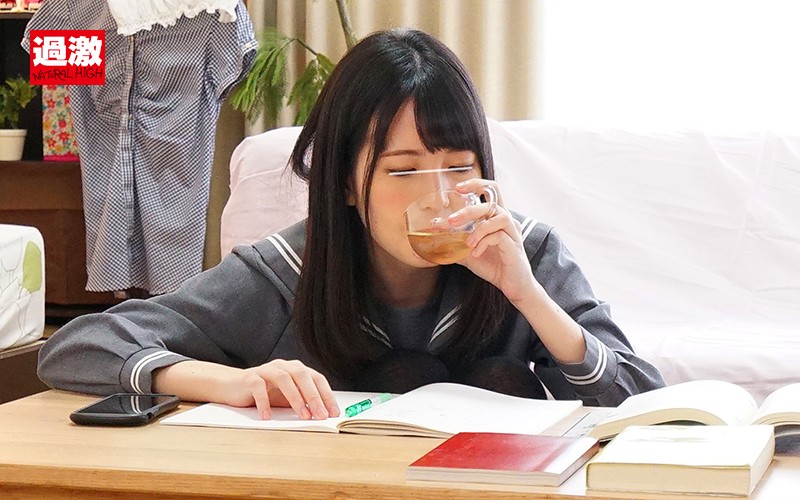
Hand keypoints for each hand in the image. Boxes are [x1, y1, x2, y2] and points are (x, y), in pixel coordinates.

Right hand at [221, 359, 339, 420]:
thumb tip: (323, 415)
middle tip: (321, 415)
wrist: (234, 386)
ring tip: (303, 417)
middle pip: (302, 376)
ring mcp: (267, 370)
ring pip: (284, 379)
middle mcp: (284, 366)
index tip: (334, 412)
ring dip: (296, 398)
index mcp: (296, 369)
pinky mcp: (250, 378)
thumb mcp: (288, 398)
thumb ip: (303, 402)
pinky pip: (259, 387)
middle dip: (314, 396)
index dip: (327, 395)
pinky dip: (264, 402)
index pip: (317, 378)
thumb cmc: (265, 393)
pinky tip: (268, 416)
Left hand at [450, 179, 538, 304]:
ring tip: (467, 242)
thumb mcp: (469, 253)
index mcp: (497, 218)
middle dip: (468, 210)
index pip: (492, 190)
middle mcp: (508, 221)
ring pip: (498, 216)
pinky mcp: (514, 246)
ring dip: (478, 228)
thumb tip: (434, 238)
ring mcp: (513, 233)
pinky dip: (483, 242)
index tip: (458, 188)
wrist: (513, 287)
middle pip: (492, 202)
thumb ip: (455, 243)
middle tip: (451, 221)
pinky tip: (475, 253)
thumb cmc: (494, 266)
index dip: (476, 184)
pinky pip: (499, 236)